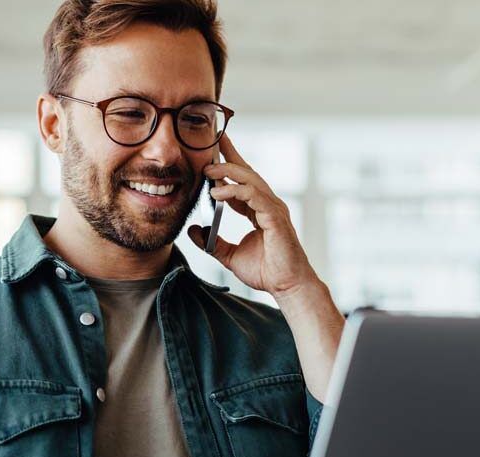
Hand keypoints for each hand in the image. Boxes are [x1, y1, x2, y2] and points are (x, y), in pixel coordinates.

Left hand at [187, 132, 318, 299]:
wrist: (286, 286)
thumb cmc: (267, 271)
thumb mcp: (229, 256)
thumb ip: (212, 243)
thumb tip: (193, 231)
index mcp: (258, 210)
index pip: (242, 182)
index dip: (228, 165)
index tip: (212, 151)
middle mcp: (267, 205)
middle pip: (247, 173)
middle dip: (229, 156)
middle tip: (209, 147)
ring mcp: (273, 209)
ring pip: (250, 179)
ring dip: (228, 172)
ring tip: (208, 171)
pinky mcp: (275, 217)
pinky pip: (254, 196)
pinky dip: (235, 191)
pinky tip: (218, 193)